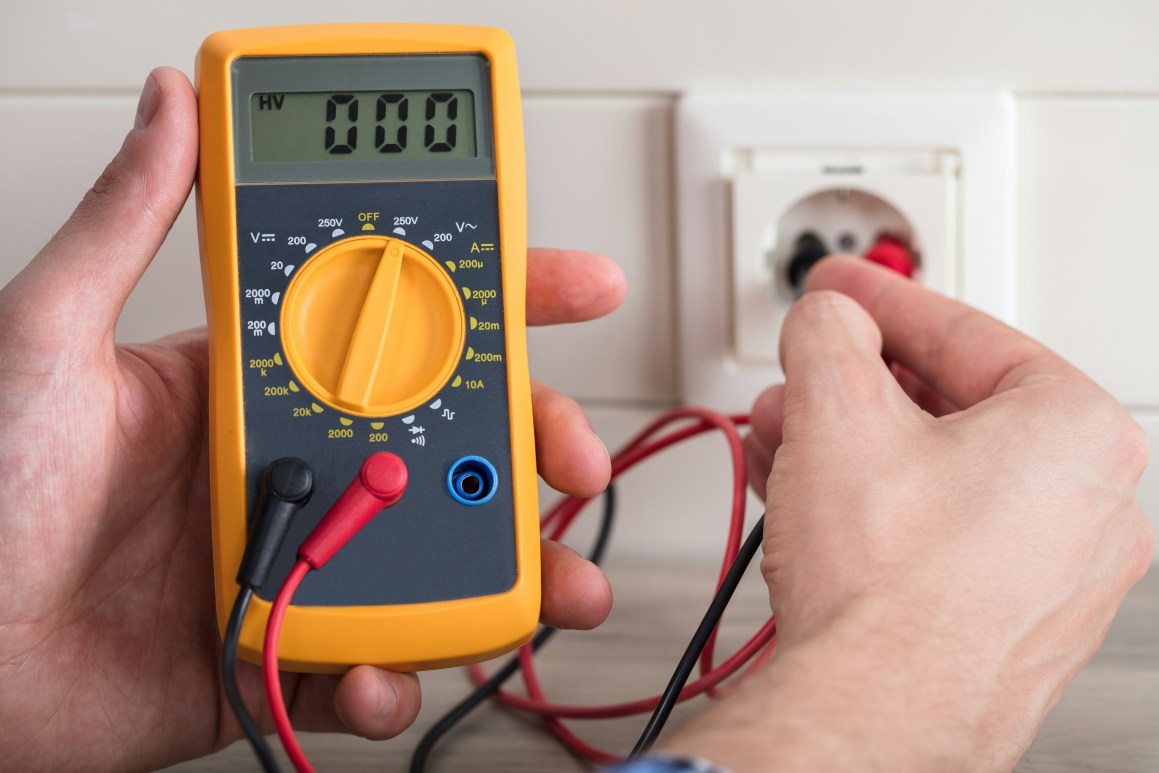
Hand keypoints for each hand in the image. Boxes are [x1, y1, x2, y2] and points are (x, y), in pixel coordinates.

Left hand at [0, 68, 621, 771]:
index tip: (566, 288)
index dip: (494, 305)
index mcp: (258, 386)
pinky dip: (392, 676)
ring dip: (509, 571)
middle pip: (445, 444)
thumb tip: (168, 108)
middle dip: (532, 445)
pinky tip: (373, 668)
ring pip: (434, 554)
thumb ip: (125, 223)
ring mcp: (297, 558)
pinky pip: (366, 661)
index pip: (397, 330)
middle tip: (571, 457)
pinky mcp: (281, 647)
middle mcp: (293, 468)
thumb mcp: (51, 338)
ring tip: (547, 583)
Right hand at [666, 257, 1151, 771]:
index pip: (962, 333)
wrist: (869, 719)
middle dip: (852, 390)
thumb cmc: (885, 590)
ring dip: (852, 448)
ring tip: (787, 444)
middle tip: (800, 378)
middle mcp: (1089, 506)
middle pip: (948, 407)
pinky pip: (941, 534)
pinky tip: (814, 503)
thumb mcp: (836, 411)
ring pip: (938, 474)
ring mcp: (1055, 575)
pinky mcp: (1011, 622)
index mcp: (1078, 431)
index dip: (877, 301)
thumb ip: (829, 332)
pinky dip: (878, 508)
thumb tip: (828, 320)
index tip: (838, 291)